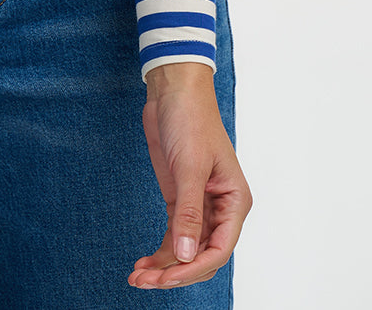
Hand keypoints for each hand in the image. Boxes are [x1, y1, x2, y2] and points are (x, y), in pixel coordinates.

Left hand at [129, 63, 251, 290]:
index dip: (191, 268)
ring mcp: (200, 206)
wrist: (173, 91)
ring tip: (137, 277)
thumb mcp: (190, 166)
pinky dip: (160, 252)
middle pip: (202, 257)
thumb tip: (184, 255)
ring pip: (185, 251)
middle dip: (175, 272)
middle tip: (145, 282)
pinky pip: (173, 236)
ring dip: (164, 267)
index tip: (165, 277)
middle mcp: (220, 209)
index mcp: (234, 202)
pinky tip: (142, 264)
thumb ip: (188, 213)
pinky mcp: (180, 199)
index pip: (218, 250)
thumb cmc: (191, 119)